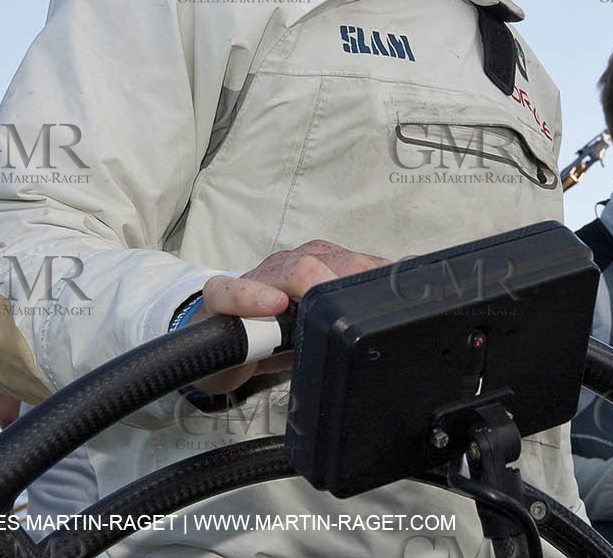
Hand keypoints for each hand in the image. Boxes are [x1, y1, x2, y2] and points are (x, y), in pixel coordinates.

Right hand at [185, 240, 388, 394]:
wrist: (221, 350)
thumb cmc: (277, 341)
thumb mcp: (319, 338)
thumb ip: (347, 327)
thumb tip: (386, 334)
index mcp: (324, 268)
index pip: (357, 265)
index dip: (374, 282)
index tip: (391, 301)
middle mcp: (293, 265)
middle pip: (328, 263)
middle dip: (346, 285)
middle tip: (359, 312)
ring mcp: (259, 276)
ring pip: (290, 268)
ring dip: (309, 284)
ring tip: (321, 307)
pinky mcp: (221, 296)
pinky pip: (233, 289)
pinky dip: (252, 296)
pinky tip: (271, 304)